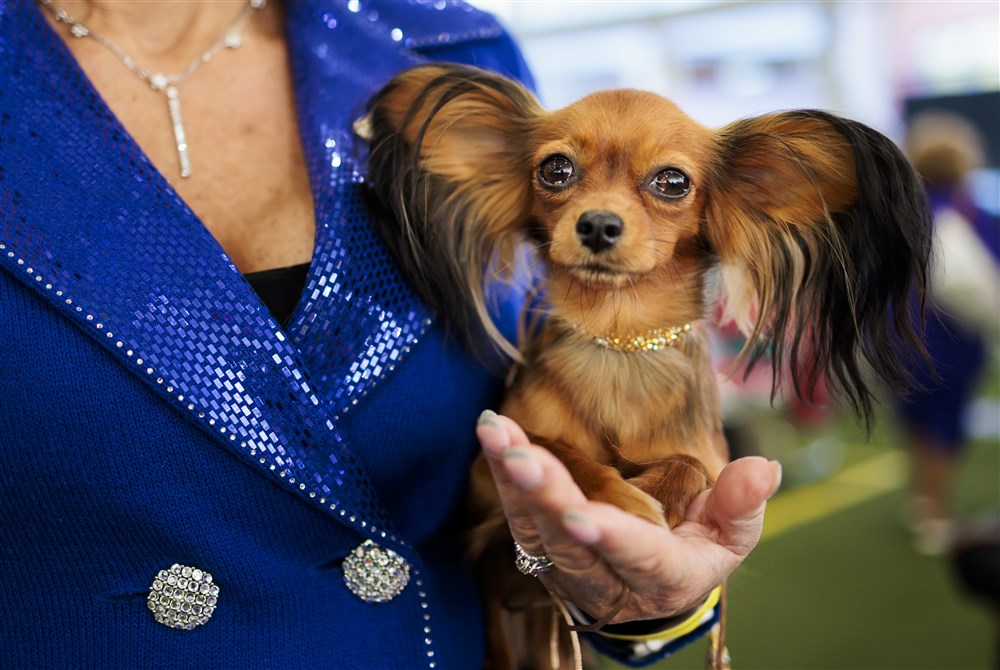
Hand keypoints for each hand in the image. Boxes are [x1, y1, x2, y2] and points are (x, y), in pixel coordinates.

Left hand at [475, 411, 781, 622]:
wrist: (649, 581)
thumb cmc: (697, 548)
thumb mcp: (731, 534)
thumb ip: (741, 505)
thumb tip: (763, 469)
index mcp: (664, 577)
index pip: (638, 558)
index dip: (611, 537)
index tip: (581, 515)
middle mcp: (607, 580)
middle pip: (570, 545)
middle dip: (545, 498)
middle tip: (521, 456)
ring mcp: (567, 567)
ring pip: (532, 531)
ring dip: (511, 480)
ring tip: (496, 431)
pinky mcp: (540, 548)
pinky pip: (516, 516)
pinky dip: (501, 474)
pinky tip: (494, 432)